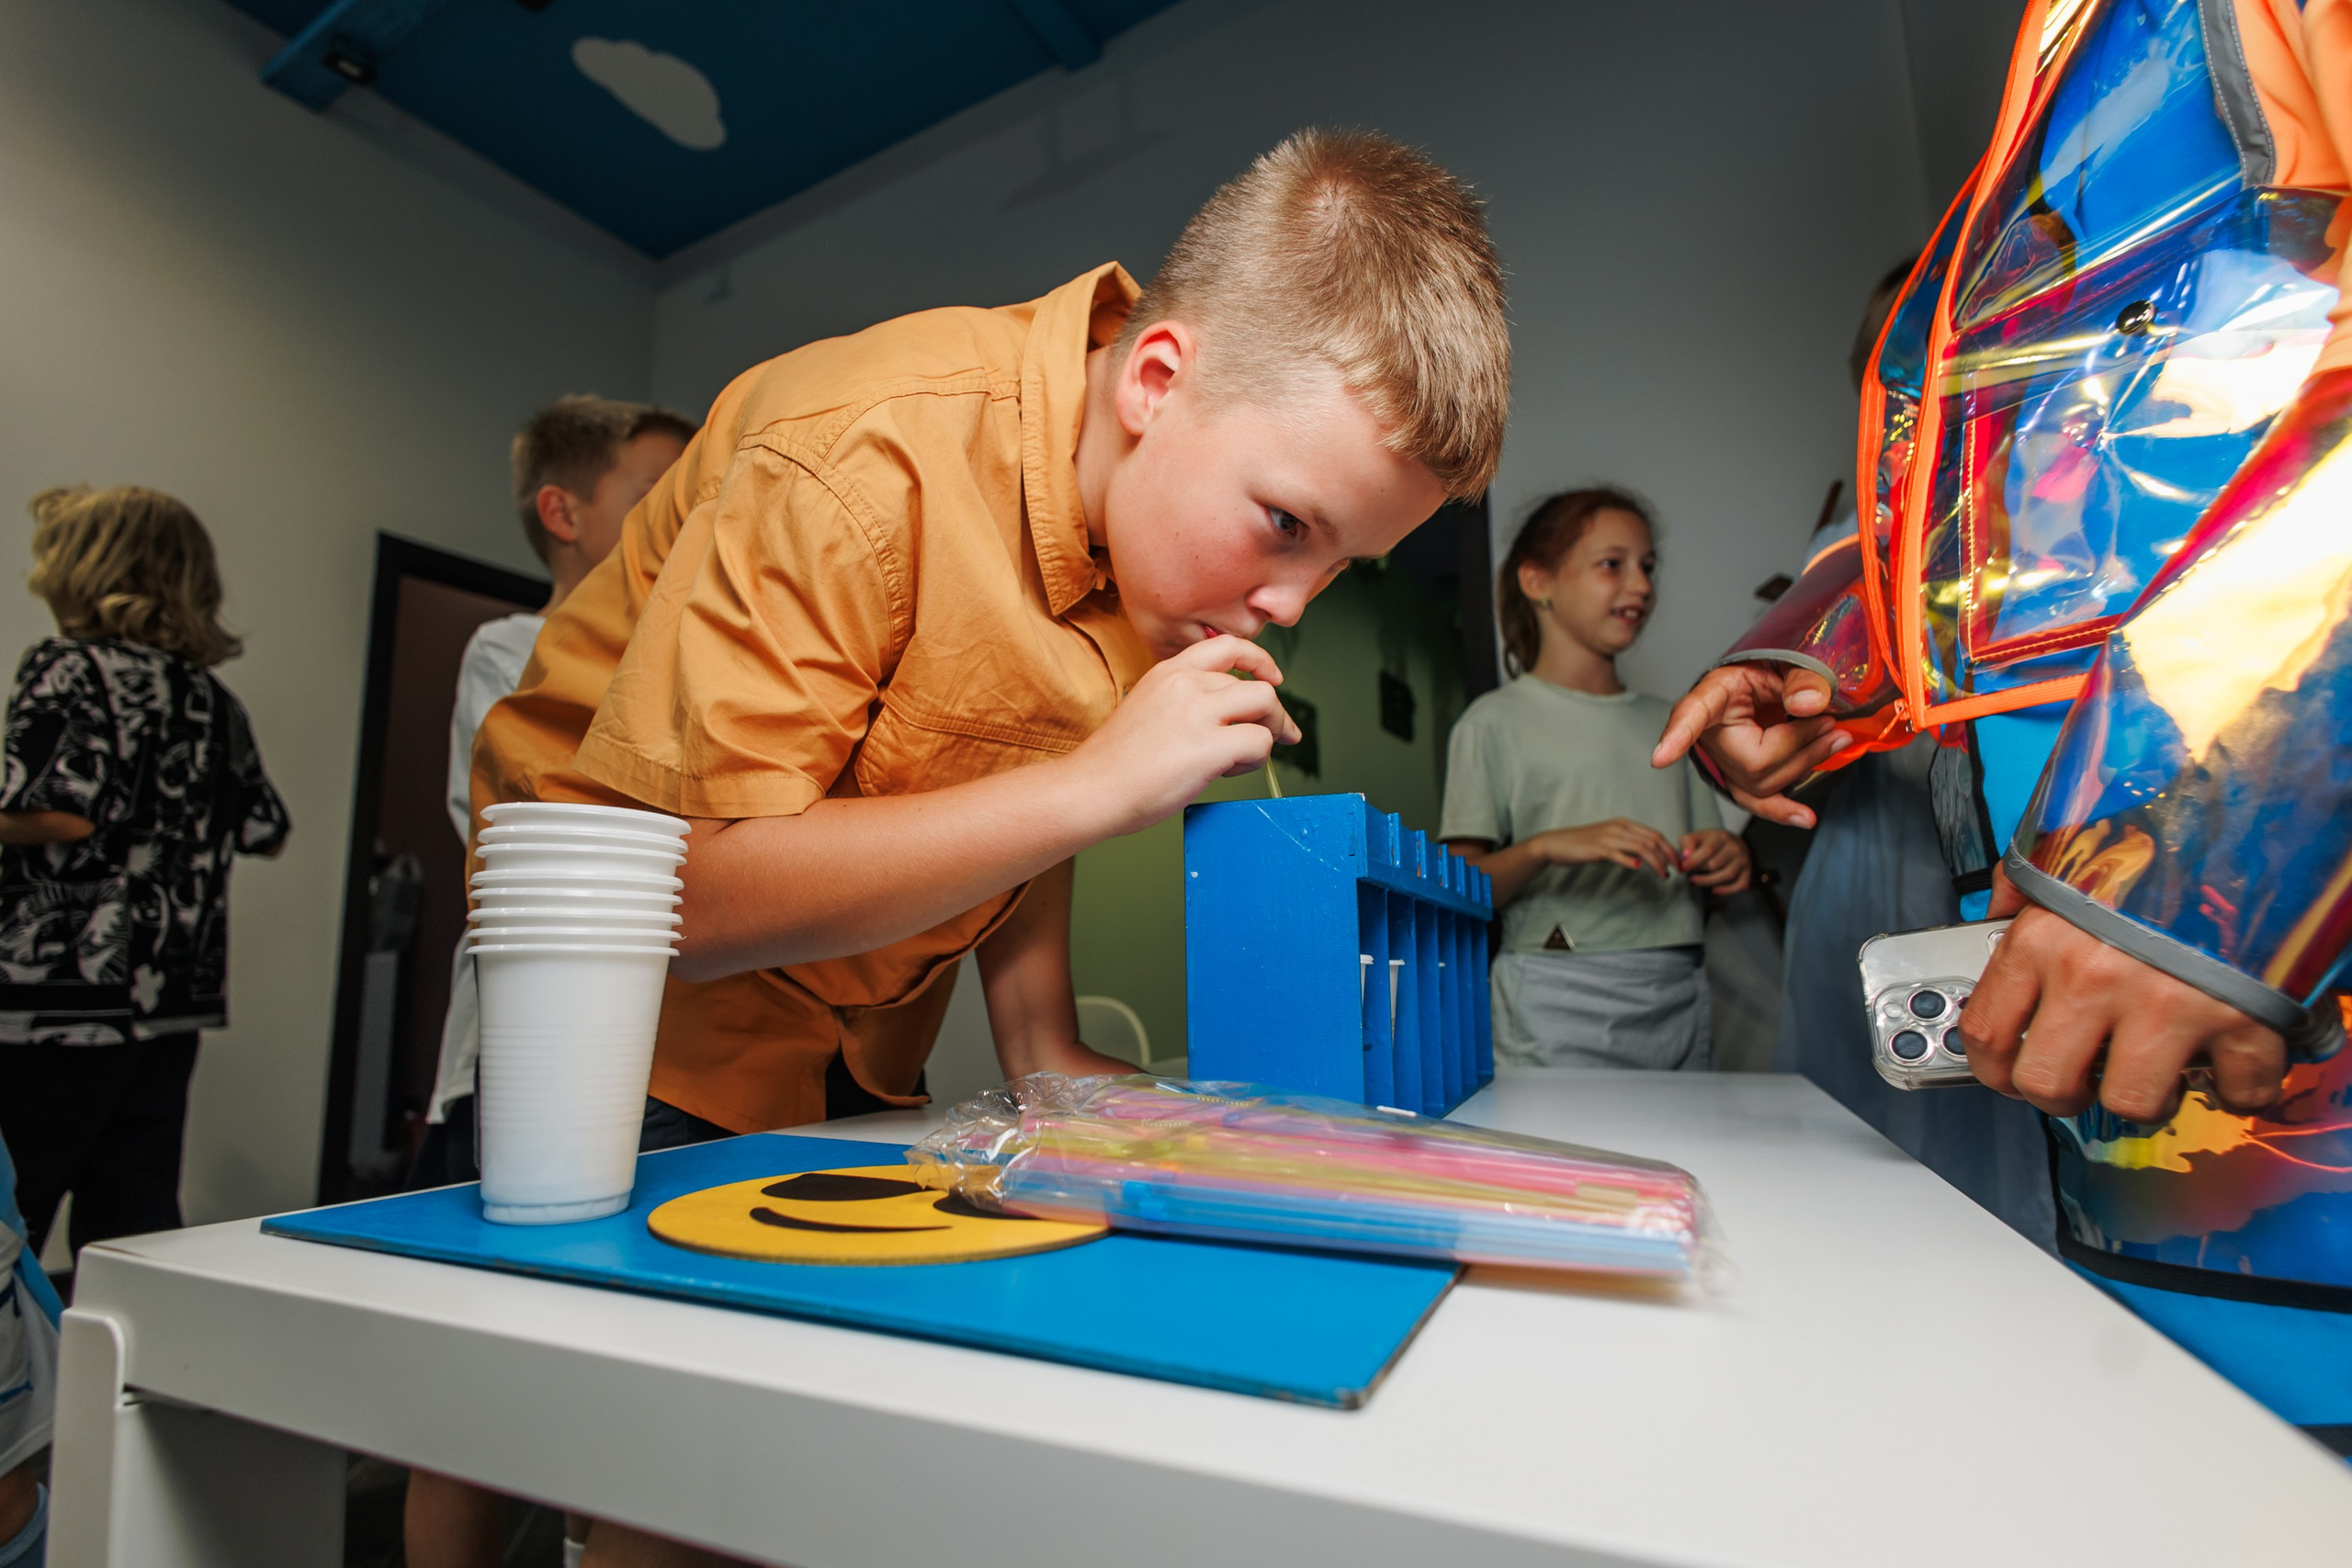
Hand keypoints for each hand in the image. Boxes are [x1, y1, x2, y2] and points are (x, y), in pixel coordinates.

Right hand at [1062, 635, 1299, 837]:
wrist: (1090, 789)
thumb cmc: (1115, 764)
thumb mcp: (1147, 709)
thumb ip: (1184, 702)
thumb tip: (1229, 717)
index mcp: (1169, 672)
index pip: (1228, 646)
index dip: (1259, 660)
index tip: (1271, 678)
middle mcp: (1185, 684)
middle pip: (1257, 685)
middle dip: (1274, 713)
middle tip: (1277, 736)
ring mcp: (1197, 712)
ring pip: (1266, 705)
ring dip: (1268, 733)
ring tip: (1241, 758)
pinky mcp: (1208, 746)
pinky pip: (1260, 742)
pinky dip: (1254, 760)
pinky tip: (1227, 772)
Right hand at [1529, 818, 1678, 878]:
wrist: (1557, 843)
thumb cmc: (1583, 845)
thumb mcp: (1609, 842)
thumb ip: (1627, 847)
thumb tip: (1644, 859)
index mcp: (1624, 824)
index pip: (1654, 834)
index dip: (1669, 848)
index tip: (1677, 862)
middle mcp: (1619, 827)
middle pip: (1652, 840)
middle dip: (1668, 856)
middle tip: (1676, 870)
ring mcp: (1609, 837)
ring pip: (1641, 848)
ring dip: (1656, 862)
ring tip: (1663, 875)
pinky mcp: (1598, 848)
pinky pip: (1619, 854)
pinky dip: (1630, 861)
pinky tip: (1638, 869)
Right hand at [1650, 664, 1847, 827]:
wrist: (1763, 682)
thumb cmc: (1765, 669)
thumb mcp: (1783, 660)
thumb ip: (1801, 678)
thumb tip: (1810, 706)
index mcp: (1712, 696)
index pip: (1691, 715)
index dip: (1676, 736)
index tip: (1660, 759)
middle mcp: (1709, 734)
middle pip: (1753, 761)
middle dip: (1801, 746)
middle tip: (1831, 723)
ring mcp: (1723, 761)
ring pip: (1763, 783)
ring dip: (1806, 764)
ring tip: (1834, 738)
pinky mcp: (1739, 778)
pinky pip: (1756, 801)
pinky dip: (1782, 811)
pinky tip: (1805, 818)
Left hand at [1678, 828, 1750, 893]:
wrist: (1734, 842)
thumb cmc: (1711, 842)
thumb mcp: (1698, 837)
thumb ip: (1687, 843)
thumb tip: (1685, 856)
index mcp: (1721, 837)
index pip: (1708, 850)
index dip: (1694, 861)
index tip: (1683, 868)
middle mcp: (1735, 847)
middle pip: (1715, 865)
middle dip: (1699, 872)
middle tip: (1689, 875)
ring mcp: (1743, 860)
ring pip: (1727, 875)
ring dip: (1708, 882)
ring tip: (1695, 882)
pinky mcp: (1748, 871)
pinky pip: (1740, 884)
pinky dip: (1727, 890)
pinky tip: (1714, 891)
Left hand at [1958, 868, 2287, 1121]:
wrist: (2249, 818)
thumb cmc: (2154, 841)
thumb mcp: (2066, 851)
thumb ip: (2024, 886)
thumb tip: (1999, 916)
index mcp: (2042, 938)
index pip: (1988, 1033)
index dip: (1996, 1070)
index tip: (2012, 1076)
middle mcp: (2093, 975)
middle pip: (2049, 1083)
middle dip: (2065, 1096)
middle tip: (2085, 1082)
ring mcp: (2166, 1002)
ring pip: (2132, 1102)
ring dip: (2147, 1099)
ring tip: (2157, 1070)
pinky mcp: (2240, 1017)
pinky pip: (2238, 1090)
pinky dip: (2238, 1088)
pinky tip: (2228, 1062)